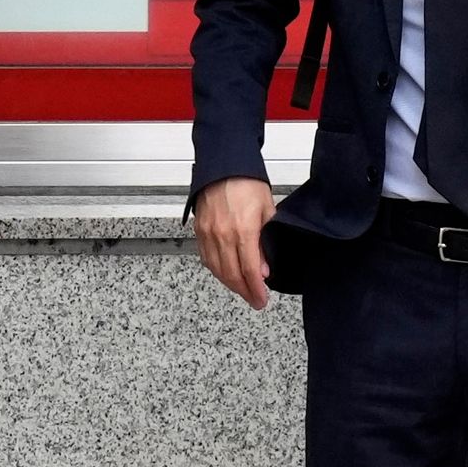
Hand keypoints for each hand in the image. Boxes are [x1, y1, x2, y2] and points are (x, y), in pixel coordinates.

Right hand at [192, 176, 275, 309]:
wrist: (224, 166)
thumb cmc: (247, 183)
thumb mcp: (267, 212)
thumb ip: (265, 244)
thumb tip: (264, 269)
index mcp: (243, 230)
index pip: (249, 270)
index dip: (255, 289)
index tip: (261, 299)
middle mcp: (223, 235)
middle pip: (232, 274)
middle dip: (244, 292)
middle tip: (254, 301)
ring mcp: (208, 233)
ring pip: (217, 269)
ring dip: (230, 284)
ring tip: (242, 290)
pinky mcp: (200, 230)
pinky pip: (206, 258)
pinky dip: (216, 270)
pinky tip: (225, 275)